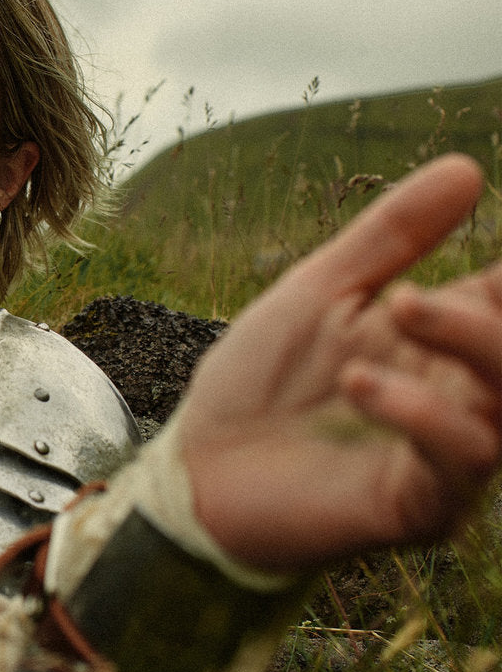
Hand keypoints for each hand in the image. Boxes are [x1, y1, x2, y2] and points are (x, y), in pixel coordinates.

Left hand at [178, 153, 501, 571]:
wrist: (199, 463)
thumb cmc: (258, 380)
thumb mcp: (319, 292)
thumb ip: (391, 237)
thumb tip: (466, 167)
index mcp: (443, 341)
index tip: (496, 266)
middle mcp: (459, 396)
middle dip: (488, 316)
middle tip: (412, 294)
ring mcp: (446, 455)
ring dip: (470, 344)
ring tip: (400, 306)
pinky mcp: (420, 504)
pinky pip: (460, 460)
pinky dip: (420, 413)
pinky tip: (359, 382)